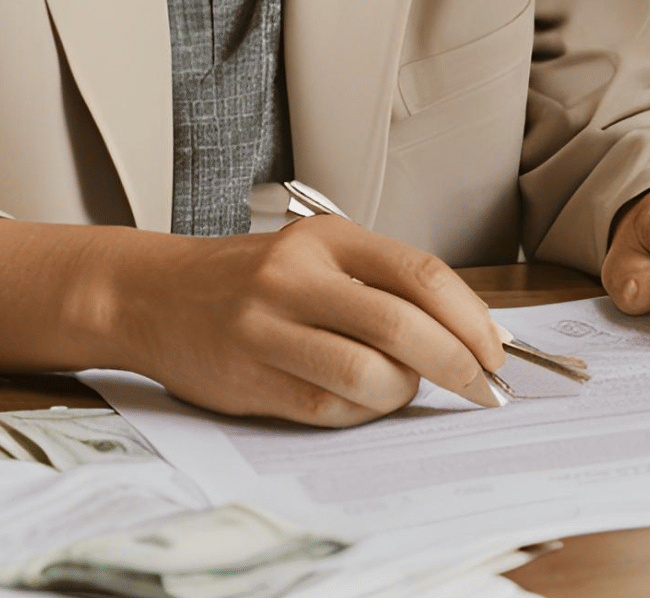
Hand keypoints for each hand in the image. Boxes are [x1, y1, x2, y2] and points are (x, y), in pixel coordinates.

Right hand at [106, 215, 506, 426]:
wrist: (153, 294)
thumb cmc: (253, 278)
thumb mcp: (319, 254)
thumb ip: (386, 284)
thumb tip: (471, 331)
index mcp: (327, 238)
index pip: (420, 274)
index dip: (471, 317)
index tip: (496, 349)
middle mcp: (295, 278)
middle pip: (402, 326)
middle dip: (456, 363)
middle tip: (481, 385)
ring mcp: (266, 330)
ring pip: (366, 374)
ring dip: (405, 391)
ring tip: (405, 388)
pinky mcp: (247, 380)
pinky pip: (328, 407)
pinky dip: (363, 411)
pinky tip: (365, 400)